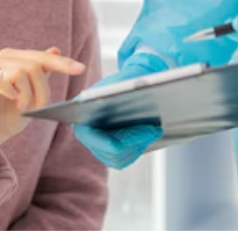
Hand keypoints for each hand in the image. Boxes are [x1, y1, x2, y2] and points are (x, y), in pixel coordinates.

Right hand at [0, 47, 84, 172]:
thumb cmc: (7, 117)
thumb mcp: (31, 97)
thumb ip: (41, 75)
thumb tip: (55, 50)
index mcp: (12, 59)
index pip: (41, 57)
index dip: (62, 63)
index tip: (81, 69)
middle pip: (34, 64)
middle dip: (43, 89)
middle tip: (40, 107)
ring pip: (21, 72)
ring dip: (27, 95)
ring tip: (21, 108)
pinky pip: (0, 80)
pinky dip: (11, 92)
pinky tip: (12, 101)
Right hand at [73, 53, 166, 168]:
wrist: (132, 85)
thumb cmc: (126, 80)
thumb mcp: (125, 78)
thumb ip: (126, 85)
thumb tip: (137, 91)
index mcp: (82, 111)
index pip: (88, 134)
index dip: (102, 142)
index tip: (118, 146)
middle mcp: (87, 131)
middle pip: (108, 150)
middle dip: (132, 140)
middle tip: (153, 130)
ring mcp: (98, 143)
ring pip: (118, 158)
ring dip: (138, 145)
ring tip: (155, 130)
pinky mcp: (111, 151)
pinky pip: (124, 159)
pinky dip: (138, 148)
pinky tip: (150, 135)